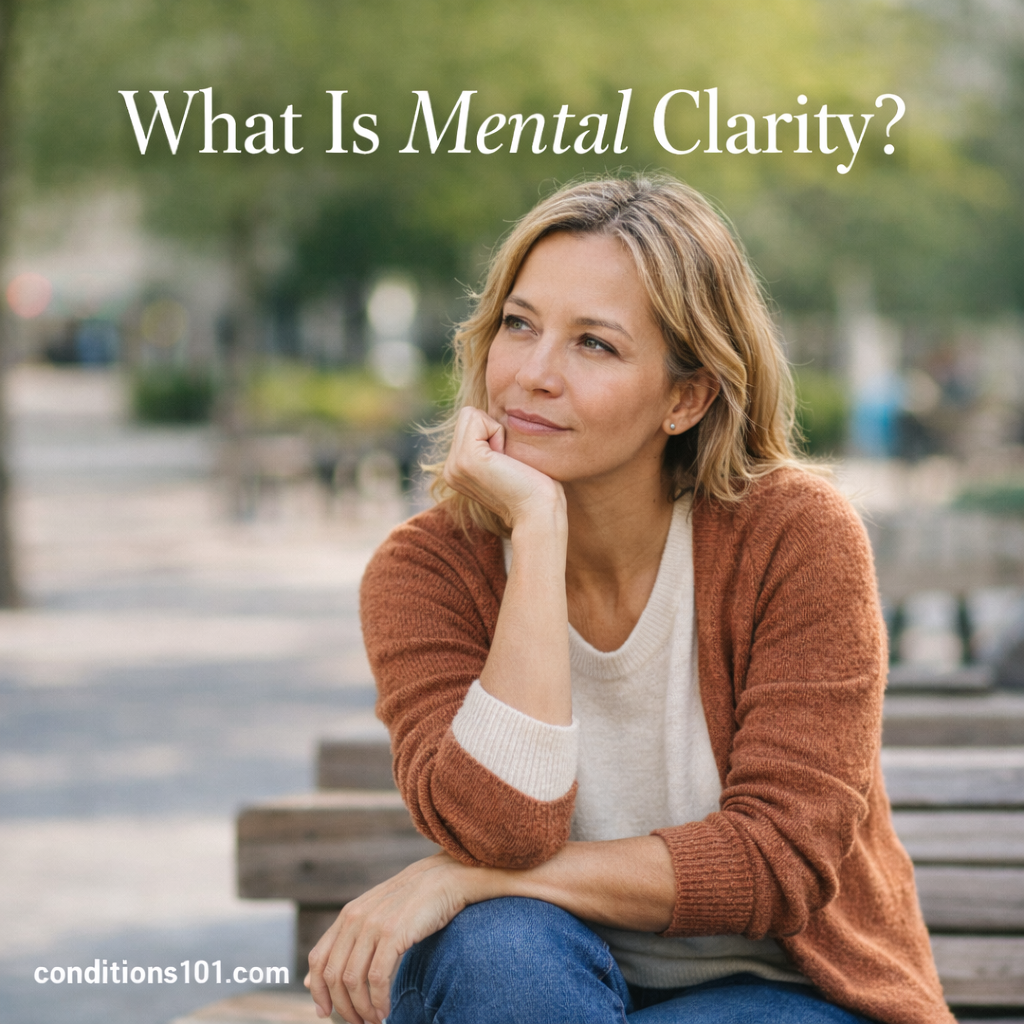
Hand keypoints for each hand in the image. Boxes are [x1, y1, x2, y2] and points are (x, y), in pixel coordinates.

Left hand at [305, 853, 494, 1023]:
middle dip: (342, 1006)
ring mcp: (373, 925)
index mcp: (347, 915)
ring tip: (374, 1019)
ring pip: (353, 980)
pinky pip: (377, 978)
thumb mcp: (374, 917)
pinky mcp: (394, 933)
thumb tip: (309, 981)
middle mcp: (355, 919)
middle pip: (333, 975)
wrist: (445, 878)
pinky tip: (385, 1010)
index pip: (317, 959)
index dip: (317, 991)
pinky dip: (378, 1001)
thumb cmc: (412, 902)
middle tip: (357, 1022)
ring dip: (361, 1009)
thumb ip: (345, 944)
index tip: (325, 1013)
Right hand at [443, 406, 564, 531]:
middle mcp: (450, 469)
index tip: (506, 463)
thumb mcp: (504, 459)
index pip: (468, 422)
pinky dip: (498, 433)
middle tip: (507, 463)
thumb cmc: (534, 485)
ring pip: (471, 415)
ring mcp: (454, 466)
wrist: (538, 510)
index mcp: (456, 470)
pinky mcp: (465, 459)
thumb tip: (492, 416)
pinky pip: (478, 419)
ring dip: (496, 433)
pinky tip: (505, 460)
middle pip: (468, 416)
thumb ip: (489, 442)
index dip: (494, 433)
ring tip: (506, 462)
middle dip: (494, 431)